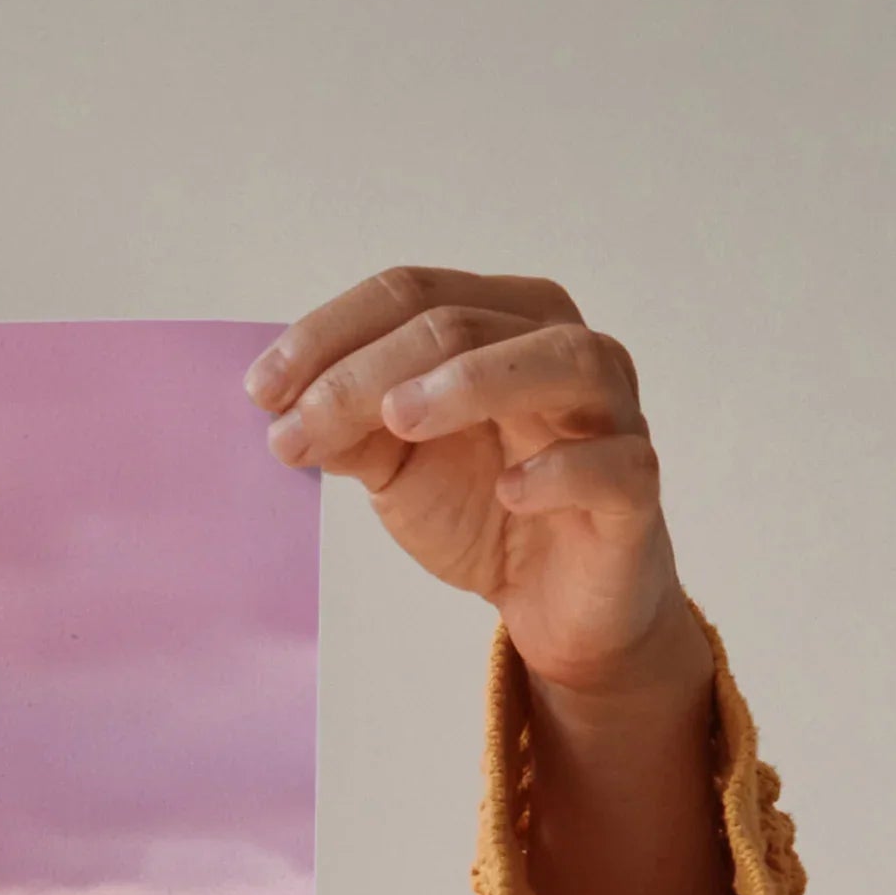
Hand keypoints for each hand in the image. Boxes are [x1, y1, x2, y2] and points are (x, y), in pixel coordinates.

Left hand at [249, 268, 705, 708]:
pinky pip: (614, 463)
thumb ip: (350, 432)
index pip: (414, 293)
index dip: (332, 333)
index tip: (260, 390)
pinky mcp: (635, 487)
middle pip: (466, 324)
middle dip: (367, 372)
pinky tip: (509, 490)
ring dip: (473, 382)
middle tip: (295, 426)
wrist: (555, 602)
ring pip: (560, 360)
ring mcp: (611, 412)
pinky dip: (562, 470)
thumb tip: (284, 410)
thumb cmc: (485, 510)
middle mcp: (564, 347)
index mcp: (503, 323)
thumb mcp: (398, 467)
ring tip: (396, 418)